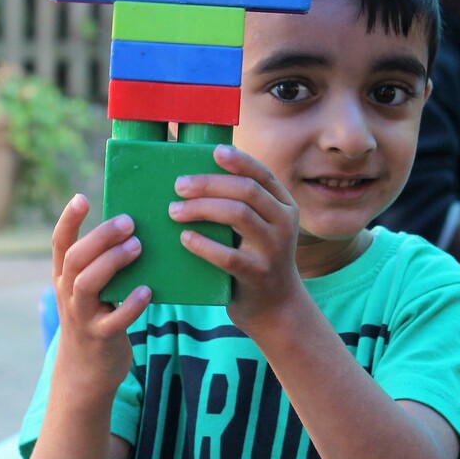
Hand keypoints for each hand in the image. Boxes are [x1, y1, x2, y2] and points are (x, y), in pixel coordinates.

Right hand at [51, 194, 150, 389]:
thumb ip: (104, 263)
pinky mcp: (101, 337)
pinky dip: (131, 304)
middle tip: (128, 222)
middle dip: (100, 237)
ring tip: (137, 247)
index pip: (60, 243)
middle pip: (75, 258)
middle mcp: (68, 294)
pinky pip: (115, 320)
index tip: (82, 197)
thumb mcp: (93, 290)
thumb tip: (137, 228)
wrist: (87, 371)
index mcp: (65, 277)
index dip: (68, 220)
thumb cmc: (98, 317)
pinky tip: (148, 291)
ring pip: (87, 284)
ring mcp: (82, 316)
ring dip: (112, 262)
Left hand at [168, 145, 306, 328]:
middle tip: (179, 185)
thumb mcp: (260, 229)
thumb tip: (196, 179)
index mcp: (284, 206)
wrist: (275, 307)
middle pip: (247, 191)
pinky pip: (227, 255)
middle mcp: (284, 224)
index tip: (214, 152)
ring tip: (175, 211)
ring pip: (238, 215)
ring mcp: (273, 249)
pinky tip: (184, 238)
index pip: (263, 175)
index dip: (239, 160)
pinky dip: (202, 244)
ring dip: (202, 208)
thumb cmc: (256, 259)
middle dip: (209, 184)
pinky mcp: (257, 274)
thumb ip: (241, 205)